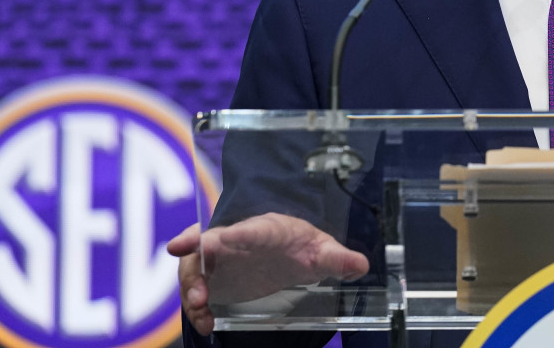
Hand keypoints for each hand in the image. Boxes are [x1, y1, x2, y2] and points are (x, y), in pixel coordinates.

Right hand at [167, 214, 369, 335]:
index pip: (244, 230)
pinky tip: (208, 324)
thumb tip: (361, 265)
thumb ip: (339, 258)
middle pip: (205, 245)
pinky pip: (198, 290)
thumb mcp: (323, 251)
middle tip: (198, 294)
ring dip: (192, 289)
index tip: (205, 241)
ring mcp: (222, 259)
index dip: (225, 235)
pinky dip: (197, 308)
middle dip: (195, 264)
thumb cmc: (304, 247)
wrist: (291, 254)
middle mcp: (235, 240)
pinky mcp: (216, 278)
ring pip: (195, 268)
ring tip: (202, 311)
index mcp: (264, 230)